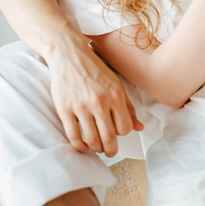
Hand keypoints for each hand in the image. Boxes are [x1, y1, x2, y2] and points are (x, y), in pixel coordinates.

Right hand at [48, 35, 142, 156]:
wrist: (69, 54)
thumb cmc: (94, 69)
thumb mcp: (116, 83)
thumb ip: (128, 106)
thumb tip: (139, 127)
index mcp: (116, 95)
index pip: (125, 128)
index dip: (122, 134)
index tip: (118, 135)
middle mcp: (100, 101)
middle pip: (109, 138)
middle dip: (110, 150)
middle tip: (109, 151)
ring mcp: (81, 106)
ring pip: (92, 140)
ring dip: (95, 148)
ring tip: (96, 146)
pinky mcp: (65, 109)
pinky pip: (73, 136)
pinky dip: (79, 146)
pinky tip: (82, 144)